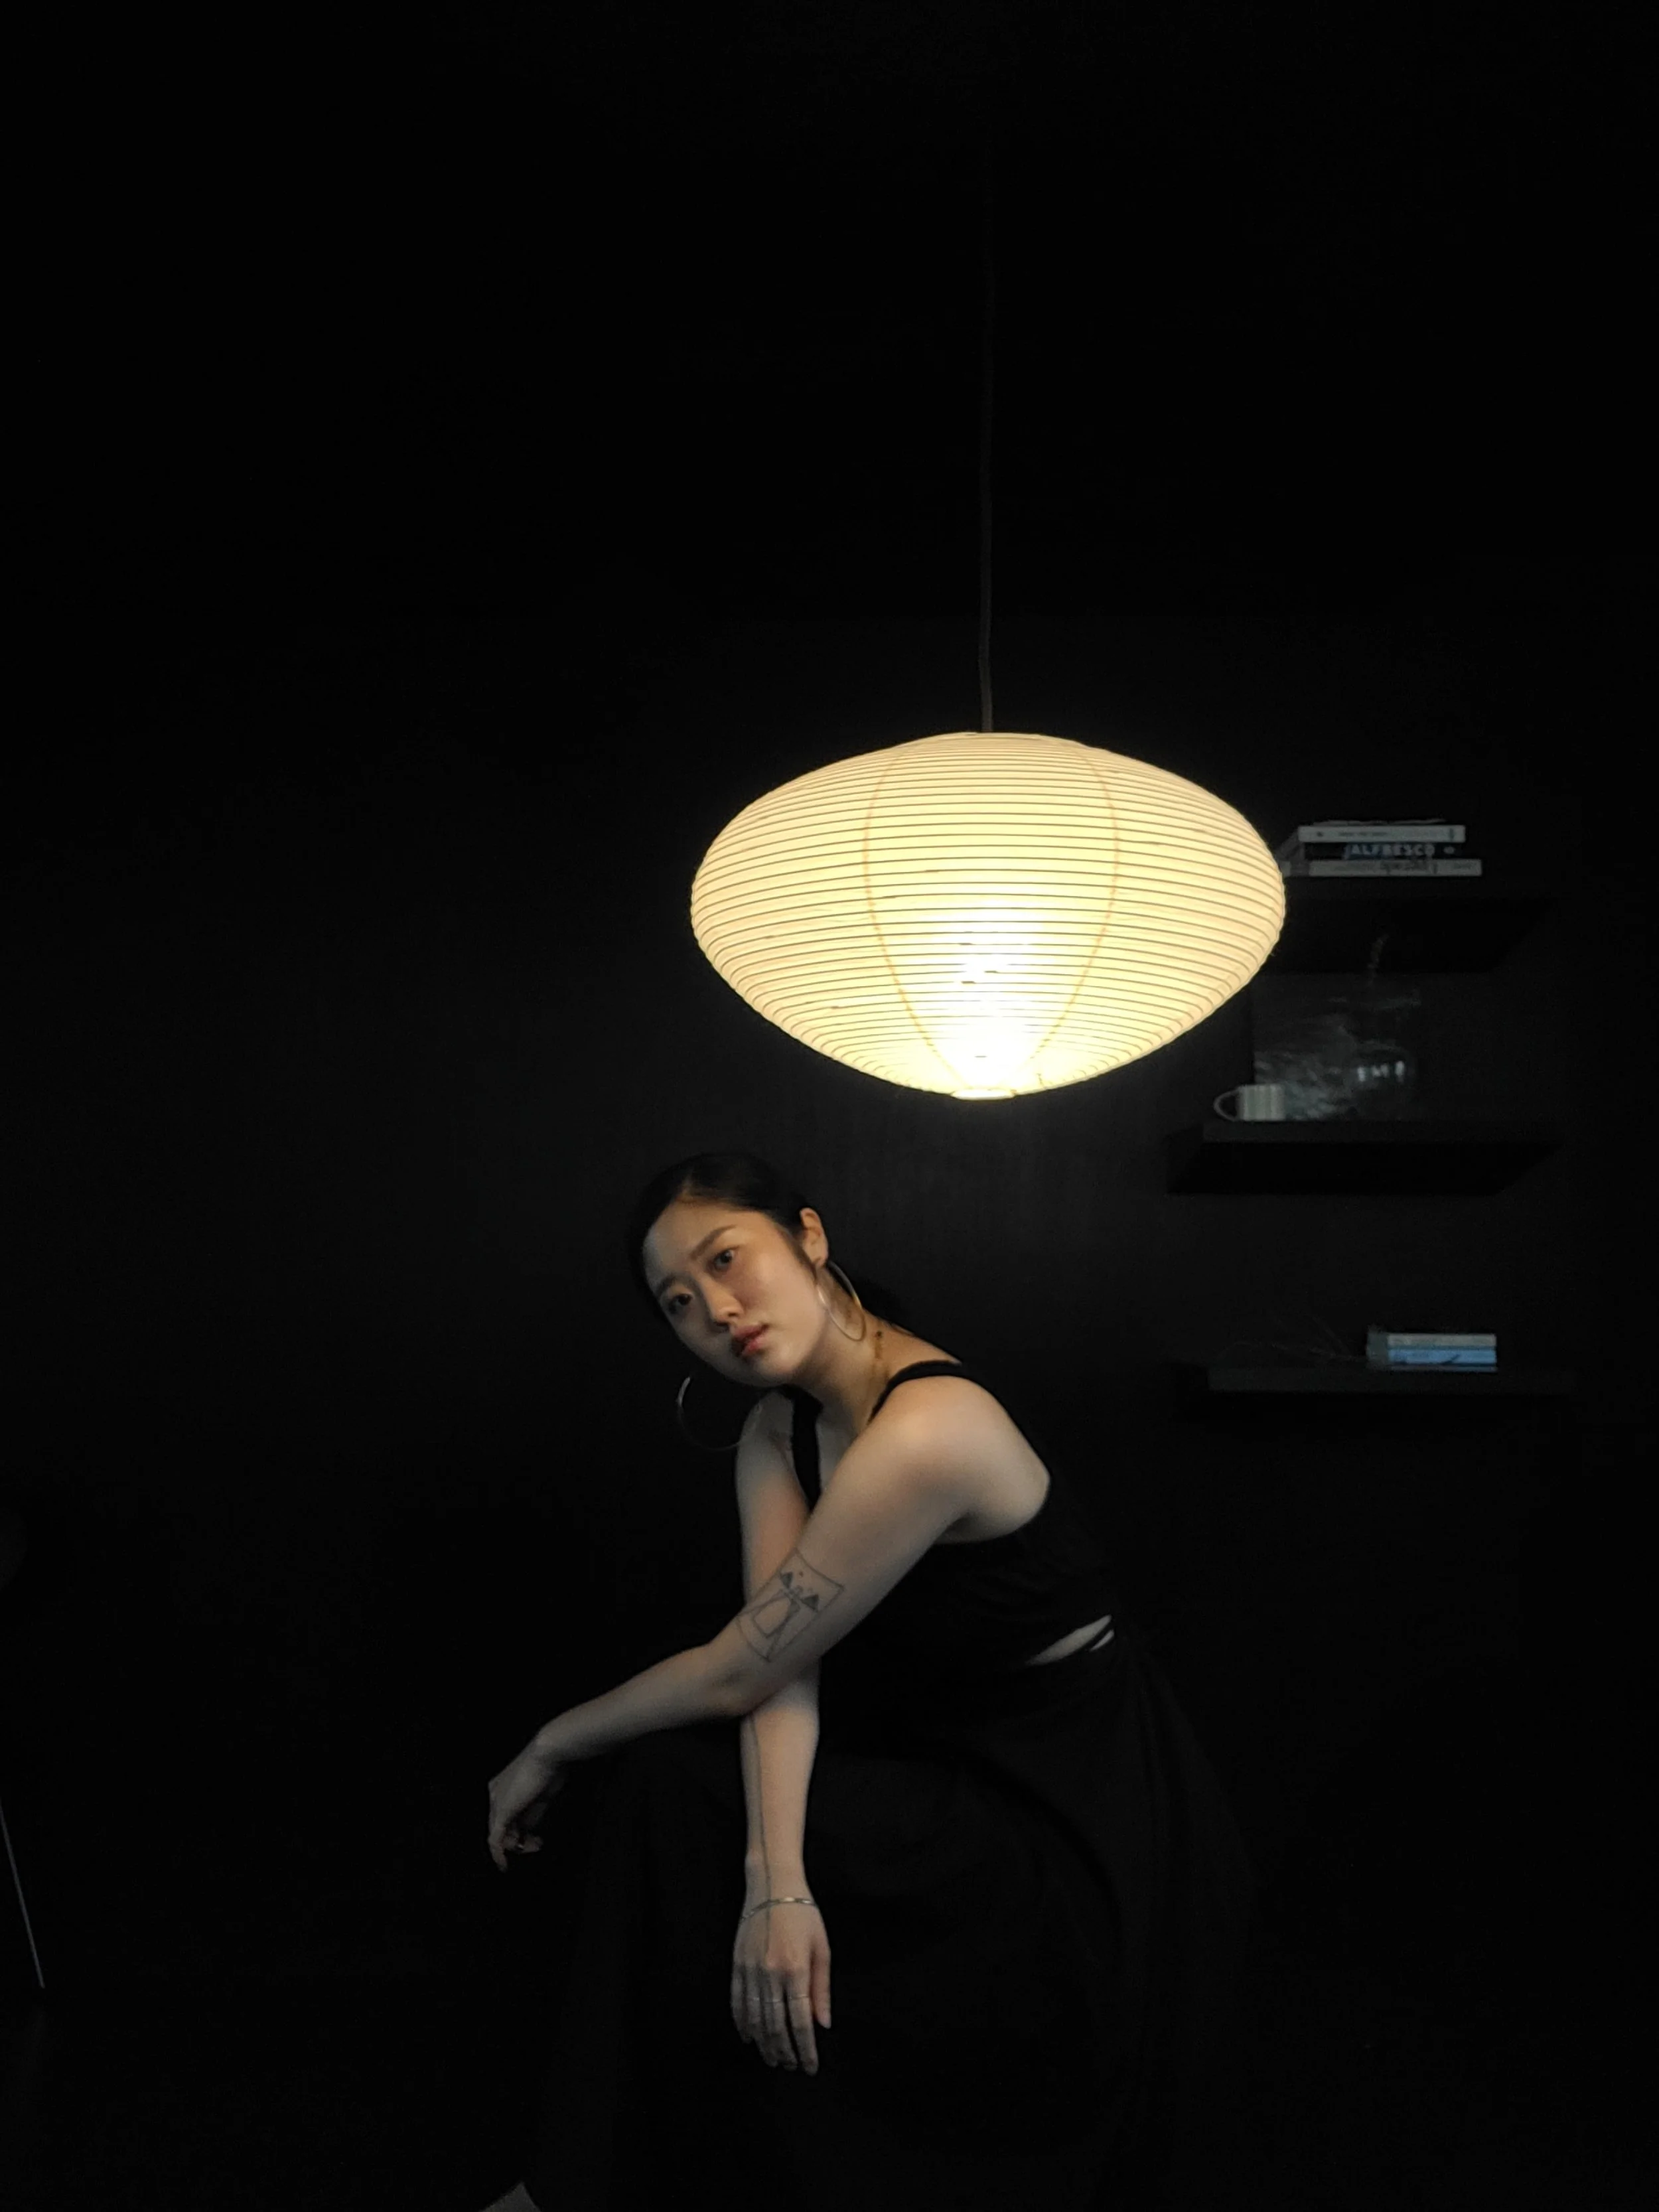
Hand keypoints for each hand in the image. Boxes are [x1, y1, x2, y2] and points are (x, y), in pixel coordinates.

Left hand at [487, 1739, 566, 1872]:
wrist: (548, 1754)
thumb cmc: (550, 1768)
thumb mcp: (540, 1796)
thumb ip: (531, 1814)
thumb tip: (527, 1832)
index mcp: (502, 1787)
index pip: (505, 1817)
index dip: (519, 1832)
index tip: (535, 1839)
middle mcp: (495, 1794)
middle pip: (502, 1827)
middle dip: (519, 1841)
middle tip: (538, 1845)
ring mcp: (496, 1802)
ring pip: (500, 1835)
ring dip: (518, 1847)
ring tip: (536, 1845)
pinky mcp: (501, 1811)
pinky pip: (495, 1839)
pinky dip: (499, 1854)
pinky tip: (504, 1865)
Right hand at [731, 1892, 830, 2074]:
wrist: (772, 1883)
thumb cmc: (803, 1913)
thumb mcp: (821, 1948)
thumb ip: (821, 1989)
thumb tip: (823, 2025)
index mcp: (796, 1969)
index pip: (801, 2022)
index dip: (806, 2049)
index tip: (810, 2067)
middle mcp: (771, 1973)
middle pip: (776, 2026)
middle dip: (785, 2052)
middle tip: (791, 2067)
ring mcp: (750, 1969)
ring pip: (755, 2019)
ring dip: (765, 2044)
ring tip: (774, 2059)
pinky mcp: (737, 1965)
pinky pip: (738, 2002)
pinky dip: (743, 2023)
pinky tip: (750, 2037)